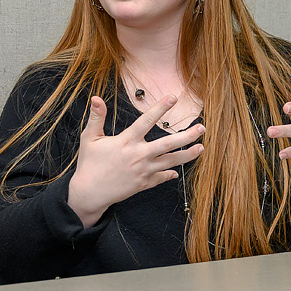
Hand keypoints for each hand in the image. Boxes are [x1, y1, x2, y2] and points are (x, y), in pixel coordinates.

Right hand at [66, 94, 205, 226]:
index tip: (173, 98)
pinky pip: (161, 177)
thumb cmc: (89, 164)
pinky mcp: (143, 184)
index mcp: (126, 142)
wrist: (89, 193)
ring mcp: (143, 171)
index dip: (160, 108)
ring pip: (170, 162)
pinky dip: (170, 174)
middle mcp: (138, 156)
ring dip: (187, 155)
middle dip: (186, 136)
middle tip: (201, 128)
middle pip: (168, 144)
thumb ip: (96, 117)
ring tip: (201, 147)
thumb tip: (96, 98)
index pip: (146, 121)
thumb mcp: (90, 138)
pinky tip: (177, 171)